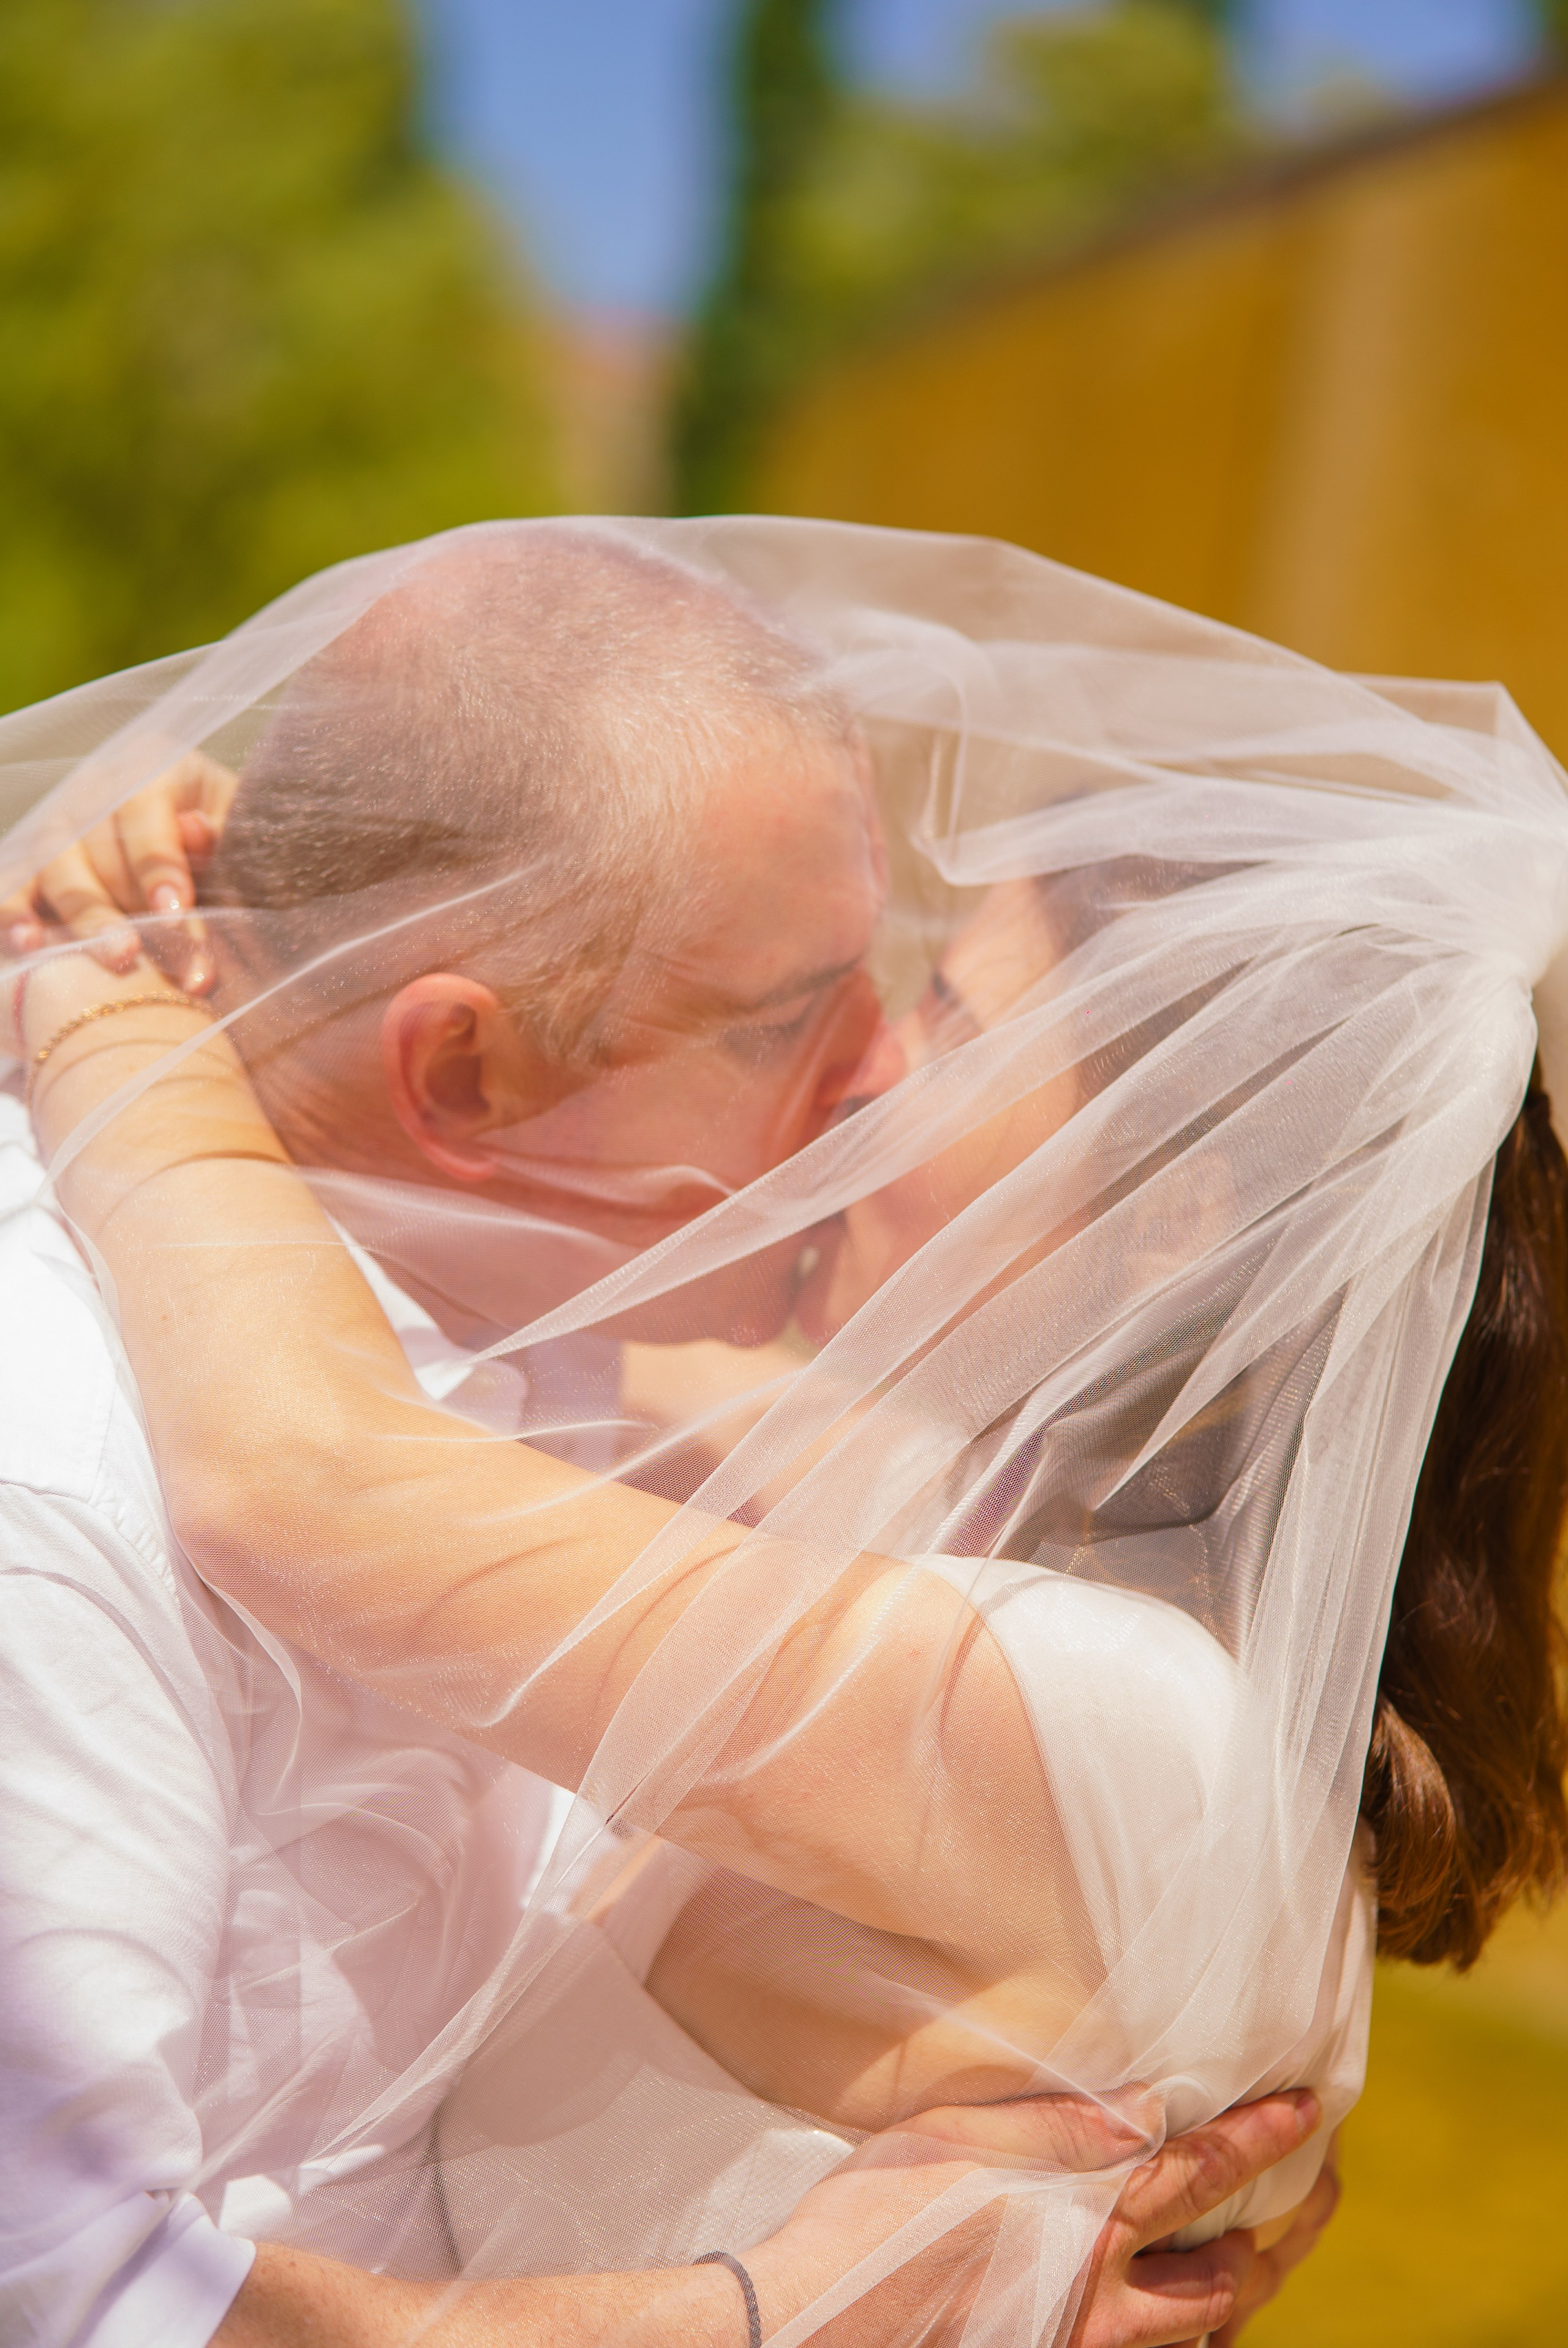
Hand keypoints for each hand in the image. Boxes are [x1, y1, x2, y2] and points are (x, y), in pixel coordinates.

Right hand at [0, 752, 236, 993]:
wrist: (215, 848)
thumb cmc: (234, 839)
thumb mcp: (242, 828)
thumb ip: (225, 833)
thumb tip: (195, 832)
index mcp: (154, 764)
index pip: (144, 810)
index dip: (157, 863)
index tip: (173, 911)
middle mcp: (98, 786)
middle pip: (97, 844)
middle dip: (127, 909)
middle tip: (144, 955)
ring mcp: (61, 822)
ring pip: (56, 866)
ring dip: (84, 918)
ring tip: (110, 958)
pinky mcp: (35, 861)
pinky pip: (16, 883)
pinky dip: (15, 913)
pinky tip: (26, 944)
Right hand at [745, 2085, 1320, 2346]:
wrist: (821, 2326)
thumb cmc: (875, 2221)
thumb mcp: (958, 2140)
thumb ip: (1059, 2125)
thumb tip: (1150, 2105)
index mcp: (1087, 2220)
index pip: (1205, 2171)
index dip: (1267, 2137)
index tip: (1315, 2110)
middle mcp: (1104, 2297)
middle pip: (1230, 2275)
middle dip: (1287, 2232)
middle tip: (1322, 2192)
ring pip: (1201, 2335)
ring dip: (1244, 2295)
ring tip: (1264, 2260)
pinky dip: (1186, 2344)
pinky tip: (1183, 2324)